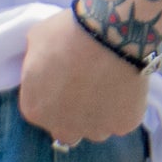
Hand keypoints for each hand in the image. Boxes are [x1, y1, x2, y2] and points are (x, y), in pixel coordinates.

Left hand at [18, 10, 151, 145]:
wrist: (111, 31)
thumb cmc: (69, 32)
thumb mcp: (37, 40)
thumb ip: (34, 61)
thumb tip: (43, 65)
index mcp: (35, 110)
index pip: (41, 110)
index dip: (54, 94)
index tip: (66, 78)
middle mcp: (62, 129)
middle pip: (67, 128)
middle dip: (74, 113)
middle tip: (86, 86)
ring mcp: (95, 131)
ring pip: (97, 128)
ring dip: (100, 113)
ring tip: (109, 84)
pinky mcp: (124, 126)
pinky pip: (123, 120)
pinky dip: (125, 107)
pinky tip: (127, 85)